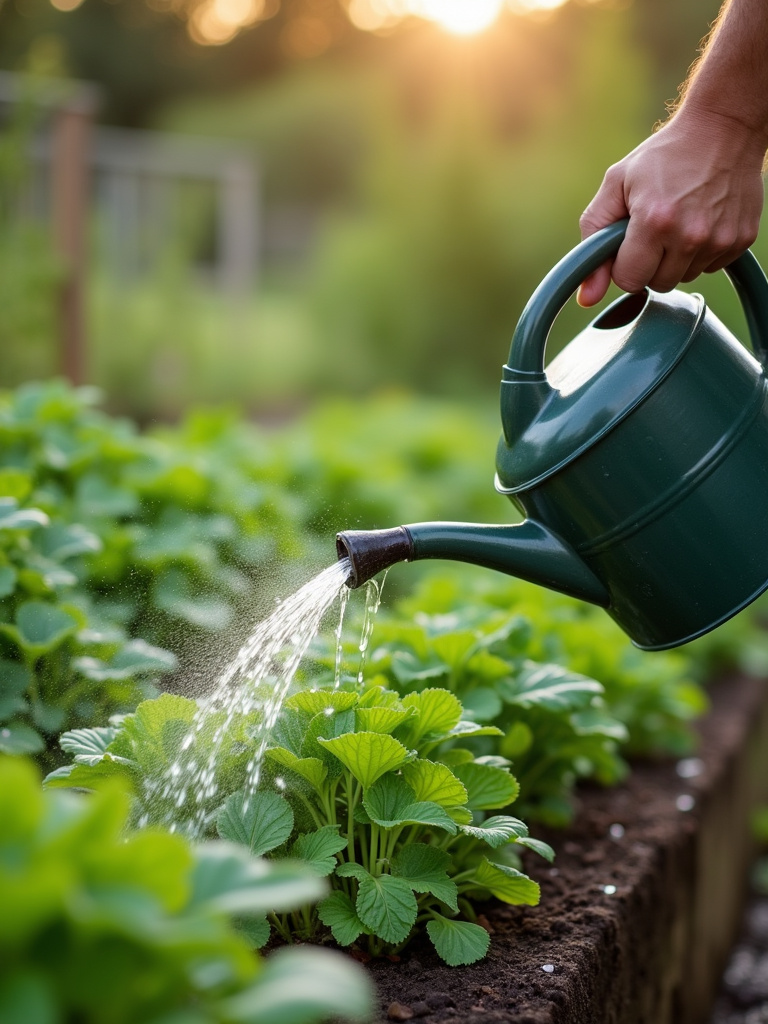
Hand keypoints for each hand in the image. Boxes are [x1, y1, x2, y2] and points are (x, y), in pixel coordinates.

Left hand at [577, 110, 765, 306]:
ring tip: (679, 220)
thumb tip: (586, 298)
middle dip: (649, 263)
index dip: (623, 264)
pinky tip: (701, 220)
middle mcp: (690, 236)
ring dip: (676, 259)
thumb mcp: (616, 184)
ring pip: (684, 277)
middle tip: (654, 229)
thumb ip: (592, 237)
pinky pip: (710, 267)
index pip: (629, 281)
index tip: (629, 242)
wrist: (724, 128)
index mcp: (654, 222)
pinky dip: (701, 251)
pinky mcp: (741, 240)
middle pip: (657, 284)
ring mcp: (720, 240)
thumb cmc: (664, 155)